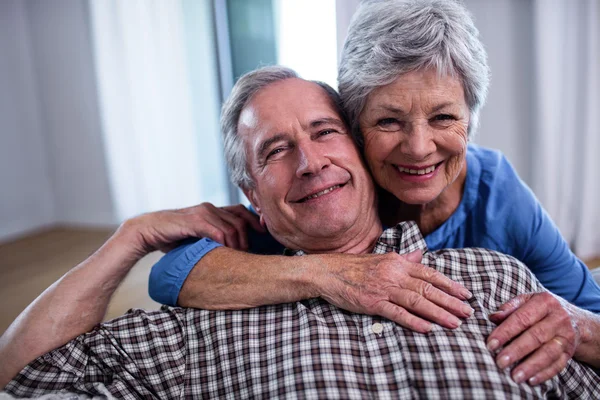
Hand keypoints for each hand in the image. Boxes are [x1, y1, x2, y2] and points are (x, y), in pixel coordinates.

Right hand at [121, 203, 264, 255]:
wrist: (148, 230)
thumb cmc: (174, 236)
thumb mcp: (199, 235)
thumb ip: (214, 236)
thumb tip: (235, 251)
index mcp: (213, 210)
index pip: (242, 211)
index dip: (256, 221)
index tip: (265, 235)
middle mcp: (210, 208)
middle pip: (241, 220)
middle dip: (249, 237)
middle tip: (248, 253)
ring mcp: (202, 213)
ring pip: (232, 227)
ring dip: (238, 244)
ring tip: (238, 257)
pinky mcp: (194, 221)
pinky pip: (217, 232)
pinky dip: (225, 243)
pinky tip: (225, 252)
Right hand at [318, 251, 473, 332]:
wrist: (329, 272)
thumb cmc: (356, 267)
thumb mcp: (382, 259)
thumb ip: (404, 259)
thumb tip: (421, 254)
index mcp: (398, 263)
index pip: (430, 273)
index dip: (450, 284)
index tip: (466, 294)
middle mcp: (394, 274)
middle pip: (428, 288)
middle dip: (450, 301)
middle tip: (468, 312)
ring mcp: (384, 288)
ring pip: (417, 301)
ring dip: (438, 313)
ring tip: (455, 323)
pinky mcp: (373, 302)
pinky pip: (397, 313)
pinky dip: (413, 321)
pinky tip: (427, 329)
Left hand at [486, 292, 580, 385]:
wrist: (576, 320)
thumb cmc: (542, 310)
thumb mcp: (528, 301)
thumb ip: (510, 308)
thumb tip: (493, 317)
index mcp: (545, 302)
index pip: (522, 318)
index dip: (505, 332)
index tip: (491, 344)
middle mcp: (558, 318)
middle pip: (536, 336)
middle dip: (516, 350)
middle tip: (500, 362)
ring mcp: (566, 337)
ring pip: (549, 353)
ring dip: (531, 366)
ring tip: (515, 376)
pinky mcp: (570, 352)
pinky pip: (559, 365)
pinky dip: (544, 374)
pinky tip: (531, 380)